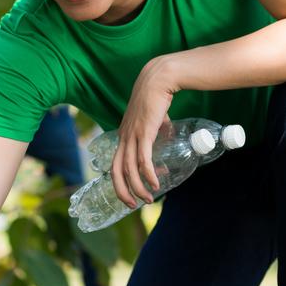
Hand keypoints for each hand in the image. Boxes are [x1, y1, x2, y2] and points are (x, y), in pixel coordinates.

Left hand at [111, 57, 177, 206]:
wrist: (158, 80)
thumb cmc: (156, 97)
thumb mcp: (155, 118)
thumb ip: (159, 128)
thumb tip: (170, 134)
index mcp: (123, 135)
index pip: (115, 163)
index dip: (120, 181)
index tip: (130, 193)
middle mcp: (124, 137)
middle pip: (116, 171)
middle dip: (123, 191)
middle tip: (133, 205)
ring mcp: (132, 135)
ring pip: (129, 169)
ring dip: (138, 187)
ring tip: (148, 199)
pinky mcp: (143, 133)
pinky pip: (143, 159)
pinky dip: (147, 174)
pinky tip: (154, 184)